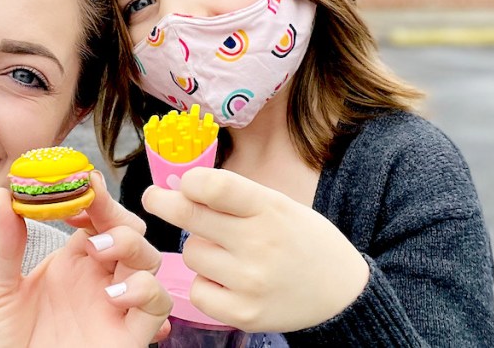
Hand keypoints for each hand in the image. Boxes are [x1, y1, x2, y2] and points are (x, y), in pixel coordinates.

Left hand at [0, 173, 171, 347]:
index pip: (98, 216)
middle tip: (92, 210)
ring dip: (132, 248)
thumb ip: (4, 243)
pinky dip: (147, 293)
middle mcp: (99, 281)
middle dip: (118, 215)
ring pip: (151, 263)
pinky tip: (116, 295)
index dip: (96, 195)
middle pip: (131, 233)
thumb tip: (2, 192)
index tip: (80, 179)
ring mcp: (116, 308)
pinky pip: (156, 309)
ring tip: (99, 251)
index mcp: (71, 262)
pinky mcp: (127, 338)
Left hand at [142, 167, 369, 332]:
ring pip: (190, 253)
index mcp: (269, 208)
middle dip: (163, 202)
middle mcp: (259, 243)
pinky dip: (206, 284)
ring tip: (229, 253)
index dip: (190, 181)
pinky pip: (197, 290)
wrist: (341, 293)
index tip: (182, 183)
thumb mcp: (278, 205)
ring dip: (199, 249)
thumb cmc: (300, 239)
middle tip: (152, 197)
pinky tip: (229, 281)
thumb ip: (233, 197)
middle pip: (190, 216)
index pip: (214, 186)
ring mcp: (250, 281)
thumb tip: (179, 187)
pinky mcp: (244, 313)